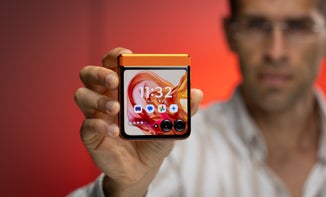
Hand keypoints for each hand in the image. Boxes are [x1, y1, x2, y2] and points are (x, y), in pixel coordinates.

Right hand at [74, 47, 202, 196]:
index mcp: (122, 88)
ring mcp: (96, 115)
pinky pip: (87, 125)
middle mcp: (106, 97)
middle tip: (115, 80)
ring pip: (81, 96)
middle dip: (99, 73)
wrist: (144, 168)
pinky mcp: (91, 135)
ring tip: (116, 107)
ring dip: (97, 99)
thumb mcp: (170, 123)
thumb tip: (197, 94)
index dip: (115, 55)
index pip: (111, 63)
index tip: (126, 55)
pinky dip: (100, 125)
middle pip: (89, 74)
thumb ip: (182, 108)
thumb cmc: (153, 139)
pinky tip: (115, 131)